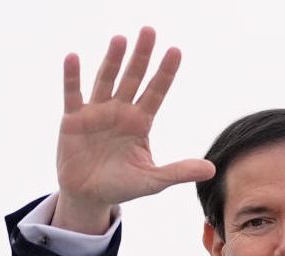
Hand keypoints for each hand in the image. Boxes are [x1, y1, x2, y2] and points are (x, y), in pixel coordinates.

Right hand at [53, 27, 214, 233]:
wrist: (89, 195)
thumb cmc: (123, 185)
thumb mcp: (154, 180)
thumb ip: (179, 172)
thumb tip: (212, 169)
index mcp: (140, 122)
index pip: (156, 92)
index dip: (165, 73)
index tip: (175, 51)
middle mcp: (120, 111)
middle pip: (133, 78)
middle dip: (141, 56)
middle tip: (150, 31)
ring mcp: (96, 112)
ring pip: (106, 80)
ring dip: (112, 60)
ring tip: (121, 39)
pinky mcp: (72, 119)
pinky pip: (73, 94)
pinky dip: (72, 77)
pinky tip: (73, 58)